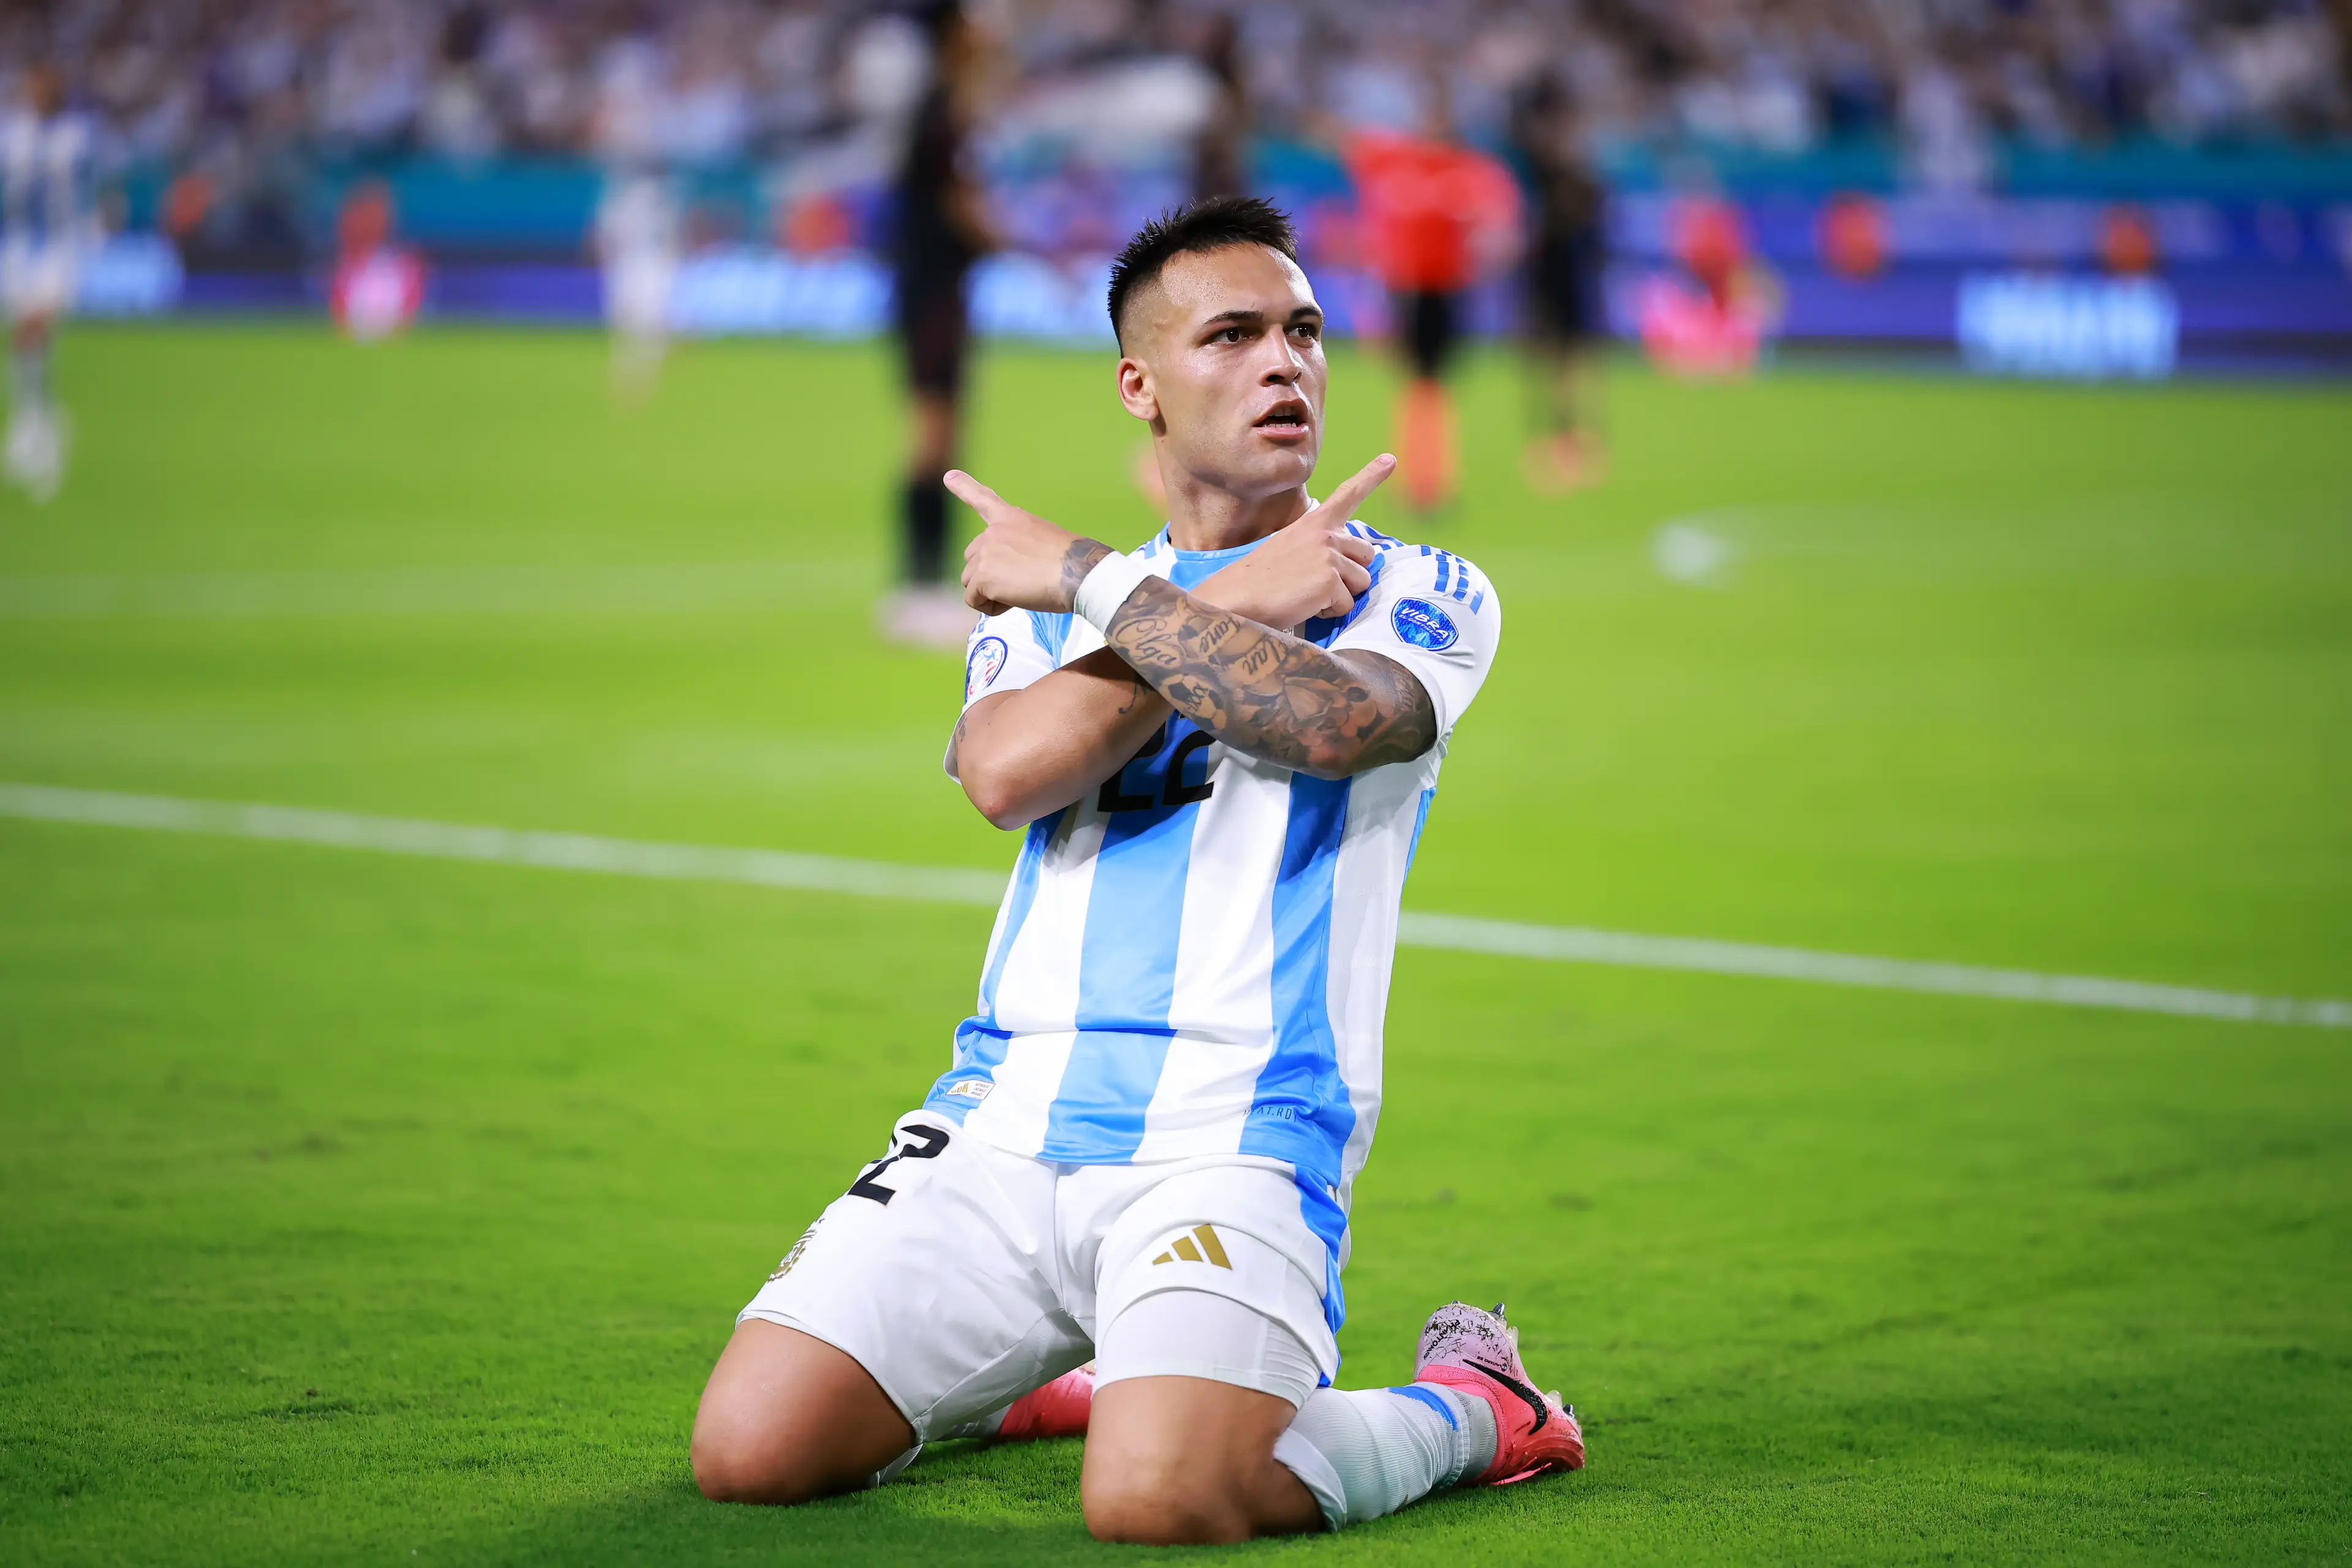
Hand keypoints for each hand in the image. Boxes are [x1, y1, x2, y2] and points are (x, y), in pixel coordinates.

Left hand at [946, 470, 1111, 615]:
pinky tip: (1013, 603)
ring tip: (1020, 594)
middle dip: (989, 576)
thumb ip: (1020, 546)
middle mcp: (994, 531)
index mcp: (1011, 518)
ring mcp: (986, 552)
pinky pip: (973, 600)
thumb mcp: (1045, 541)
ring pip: (971, 582)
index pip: (983, 499)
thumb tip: (1010, 570)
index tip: (949, 476)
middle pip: (973, 559)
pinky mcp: (983, 576)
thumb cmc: (1071, 564)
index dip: (964, 486)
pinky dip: (990, 608)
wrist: (1076, 573)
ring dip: (990, 594)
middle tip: (1021, 583)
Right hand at [1192, 454, 1394, 628]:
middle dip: (1350, 574)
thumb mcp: (1289, 549)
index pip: (1347, 494)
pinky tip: (1304, 605)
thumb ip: (1319, 549)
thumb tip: (1347, 568)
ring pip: (1361, 582)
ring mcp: (1329, 556)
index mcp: (1313, 523)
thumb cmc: (1259, 580)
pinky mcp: (1330, 580)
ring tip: (1307, 594)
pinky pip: (1347, 605)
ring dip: (1340, 596)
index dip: (1371, 476)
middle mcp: (1326, 534)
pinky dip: (1329, 613)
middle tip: (1316, 582)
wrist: (1235, 598)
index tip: (1389, 459)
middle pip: (1367, 555)